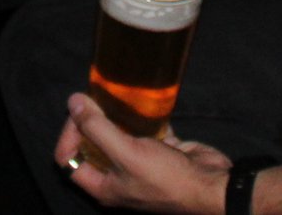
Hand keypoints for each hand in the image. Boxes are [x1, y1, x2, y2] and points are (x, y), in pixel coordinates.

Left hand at [56, 94, 231, 212]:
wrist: (213, 187)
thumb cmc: (166, 178)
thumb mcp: (127, 153)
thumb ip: (97, 128)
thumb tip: (73, 102)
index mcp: (104, 187)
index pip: (69, 161)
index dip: (68, 136)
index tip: (79, 112)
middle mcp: (118, 178)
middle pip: (92, 147)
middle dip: (90, 122)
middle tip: (95, 98)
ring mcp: (140, 164)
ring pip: (118, 136)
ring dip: (115, 116)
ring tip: (113, 94)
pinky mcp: (161, 151)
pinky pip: (145, 130)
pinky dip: (142, 115)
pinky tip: (141, 99)